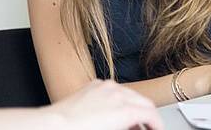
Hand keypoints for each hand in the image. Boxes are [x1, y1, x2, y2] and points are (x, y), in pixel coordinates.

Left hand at [48, 79, 162, 129]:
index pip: (151, 113)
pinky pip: (115, 90)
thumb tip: (138, 127)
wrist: (53, 126)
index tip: (157, 129)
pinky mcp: (94, 85)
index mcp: (124, 109)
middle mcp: (117, 93)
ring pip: (131, 93)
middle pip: (144, 101)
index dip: (158, 124)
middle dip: (149, 116)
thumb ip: (131, 127)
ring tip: (131, 123)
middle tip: (147, 128)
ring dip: (135, 107)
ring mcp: (105, 87)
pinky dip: (120, 100)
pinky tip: (115, 111)